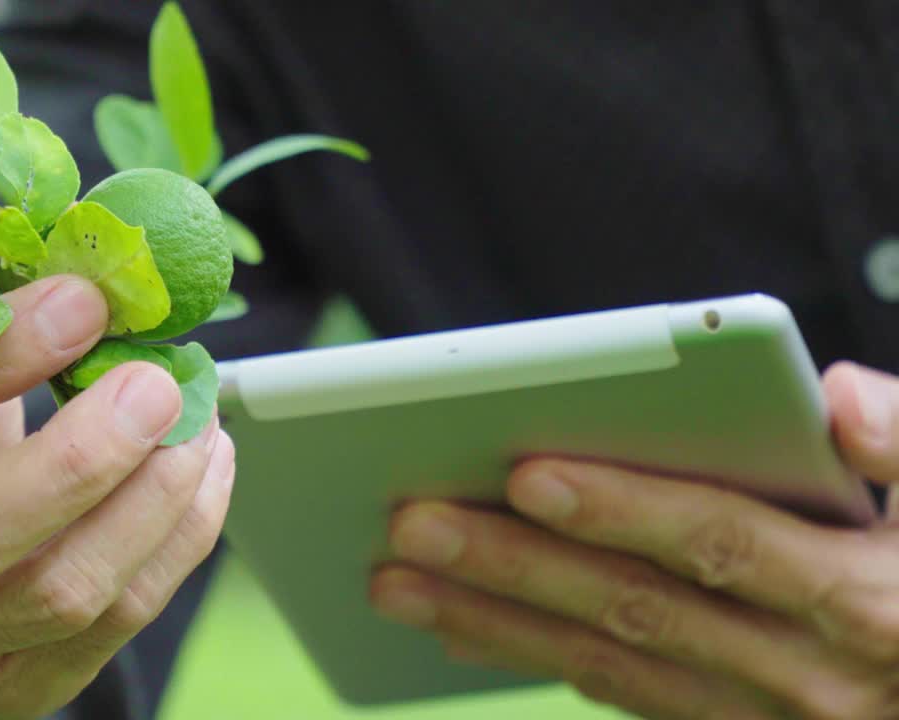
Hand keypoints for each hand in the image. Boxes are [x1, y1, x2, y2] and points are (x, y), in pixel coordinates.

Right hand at [0, 237, 234, 718]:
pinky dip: (178, 540)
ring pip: (63, 589)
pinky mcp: (10, 691)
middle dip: (84, 453)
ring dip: (154, 498)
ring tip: (200, 422)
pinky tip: (205, 472)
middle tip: (159, 380)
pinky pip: (117, 624)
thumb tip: (26, 228)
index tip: (80, 301)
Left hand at [370, 361, 898, 718]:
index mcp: (859, 596)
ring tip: (394, 583)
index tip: (526, 473)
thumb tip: (837, 393)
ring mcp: (758, 714)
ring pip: (606, 664)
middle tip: (410, 525)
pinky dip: (532, 661)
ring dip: (493, 623)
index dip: (625, 510)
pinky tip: (457, 632)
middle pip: (635, 607)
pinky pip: (617, 699)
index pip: (720, 542)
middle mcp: (799, 669)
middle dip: (515, 568)